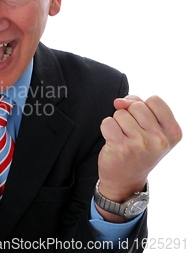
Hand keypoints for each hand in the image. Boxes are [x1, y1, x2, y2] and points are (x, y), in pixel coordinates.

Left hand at [97, 95, 181, 220]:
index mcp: (173, 132)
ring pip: (121, 113)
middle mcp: (159, 139)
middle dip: (129, 115)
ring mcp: (140, 144)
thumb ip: (138, 106)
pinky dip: (106, 128)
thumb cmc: (138, 149)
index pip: (155, 100)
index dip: (143, 106)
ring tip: (123, 138)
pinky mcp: (121, 147)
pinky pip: (107, 122)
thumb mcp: (151, 129)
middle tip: (131, 133)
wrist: (126, 179)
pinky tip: (113, 140)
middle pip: (136, 105)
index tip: (143, 122)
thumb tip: (119, 101)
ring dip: (117, 122)